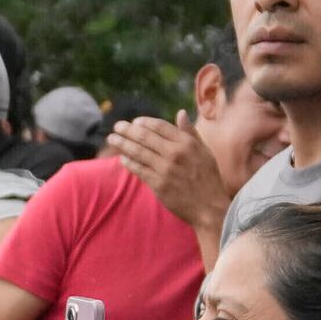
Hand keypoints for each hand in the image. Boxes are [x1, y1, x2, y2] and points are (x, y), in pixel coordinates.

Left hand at [107, 115, 226, 246]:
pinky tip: (122, 158)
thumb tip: (181, 113)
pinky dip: (129, 162)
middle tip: (117, 126)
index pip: (160, 126)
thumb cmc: (208, 177)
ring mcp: (165, 169)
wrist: (208, 207)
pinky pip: (139, 170)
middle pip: (145, 137)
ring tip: (112, 139)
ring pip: (138, 152)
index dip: (145, 122)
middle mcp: (175, 153)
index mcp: (186, 143)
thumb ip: (190, 132)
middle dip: (128, 130)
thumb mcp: (204, 151)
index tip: (135, 122)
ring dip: (123, 144)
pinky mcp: (158, 185)